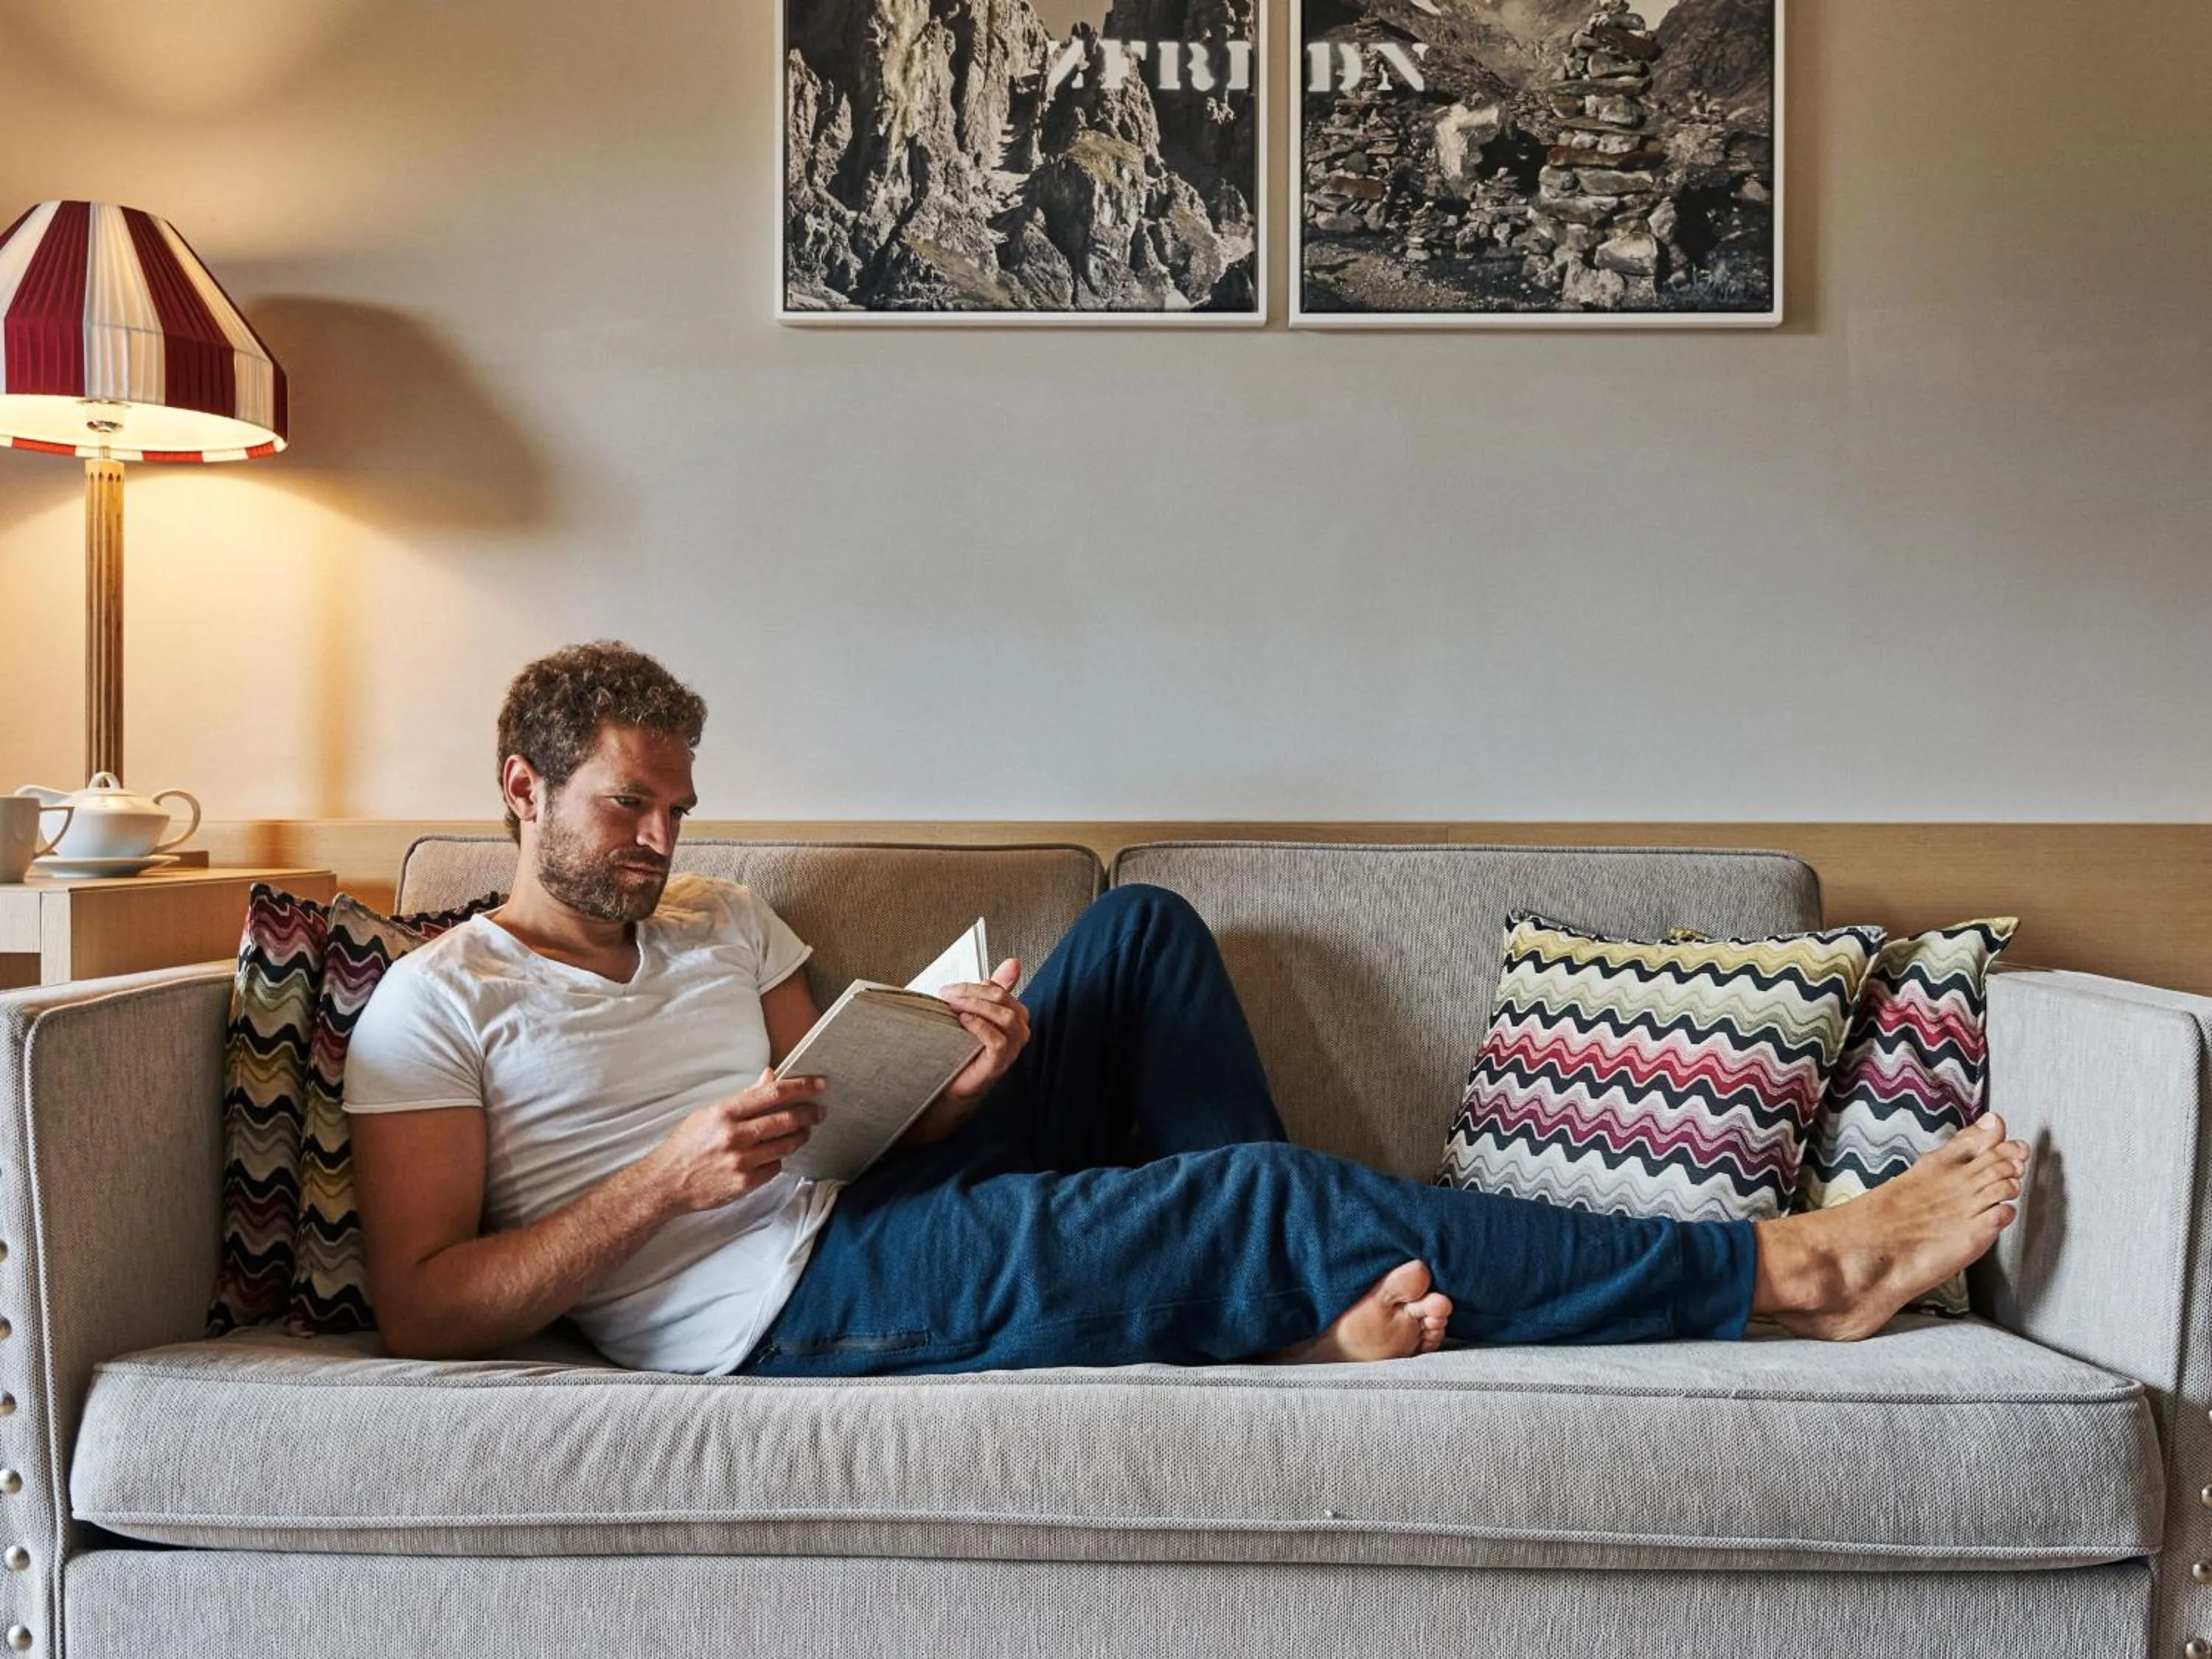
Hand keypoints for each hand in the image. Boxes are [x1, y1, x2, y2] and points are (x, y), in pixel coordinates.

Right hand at [645, 1068, 826, 1213]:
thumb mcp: (709, 1113)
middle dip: (810, 1113)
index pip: (772, 1093)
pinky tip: (776, 1154)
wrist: (665, 1182)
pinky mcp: (744, 1183)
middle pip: (786, 1120)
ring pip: (786, 1145)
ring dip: (801, 1136)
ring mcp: (741, 1161)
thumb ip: (743, 1097)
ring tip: (805, 1130)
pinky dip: (779, 1159)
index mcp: (725, 1112)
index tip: (820, 1084)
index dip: (801, 1087)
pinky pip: (775, 1167)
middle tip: (820, 1111)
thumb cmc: (686, 1145)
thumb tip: (770, 1076)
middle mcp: (735, 1136)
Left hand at [936, 958, 1027, 1105]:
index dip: (973, 986)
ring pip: (1004, 1017)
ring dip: (976, 1007)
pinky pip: (998, 1040)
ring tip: (954, 1007)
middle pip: (1002, 999)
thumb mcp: (977, 1012)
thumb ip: (992, 988)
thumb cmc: (966, 1047)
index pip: (999, 989)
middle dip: (972, 993)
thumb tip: (1014, 962)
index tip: (950, 990)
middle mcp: (1019, 1030)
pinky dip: (980, 1026)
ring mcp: (1013, 1047)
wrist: (954, 1081)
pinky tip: (964, 1022)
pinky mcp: (1001, 1062)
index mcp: (1016, 1014)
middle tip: (948, 995)